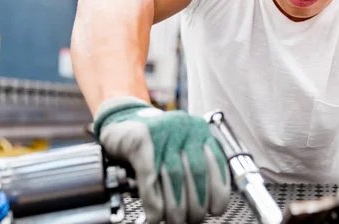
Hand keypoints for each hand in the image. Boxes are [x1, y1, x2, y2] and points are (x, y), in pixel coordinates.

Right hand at [93, 96, 230, 223]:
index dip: (218, 191)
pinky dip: (153, 200)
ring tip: (173, 220)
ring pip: (173, 175)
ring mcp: (161, 131)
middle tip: (191, 219)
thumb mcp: (179, 150)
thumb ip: (193, 170)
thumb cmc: (153, 144)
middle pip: (196, 171)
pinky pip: (149, 175)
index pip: (216, 162)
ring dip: (175, 206)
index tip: (215, 209)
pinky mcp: (139, 139)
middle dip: (196, 203)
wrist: (121, 125)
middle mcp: (183, 127)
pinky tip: (154, 215)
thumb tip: (206, 204)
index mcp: (198, 130)